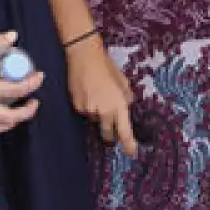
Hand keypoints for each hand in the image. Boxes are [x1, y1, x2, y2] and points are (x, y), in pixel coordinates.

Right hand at [66, 33, 137, 156]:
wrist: (83, 56)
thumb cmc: (106, 66)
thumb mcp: (122, 80)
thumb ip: (125, 96)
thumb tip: (127, 104)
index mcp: (118, 105)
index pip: (124, 132)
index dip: (129, 145)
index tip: (132, 154)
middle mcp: (103, 112)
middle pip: (107, 133)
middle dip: (110, 134)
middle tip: (112, 131)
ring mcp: (88, 110)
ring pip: (95, 120)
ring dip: (98, 115)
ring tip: (98, 95)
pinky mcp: (76, 106)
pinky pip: (85, 112)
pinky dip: (89, 107)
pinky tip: (88, 92)